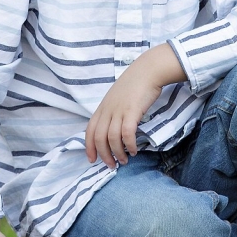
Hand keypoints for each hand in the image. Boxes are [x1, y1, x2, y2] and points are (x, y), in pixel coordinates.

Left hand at [86, 43, 186, 169]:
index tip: (92, 160)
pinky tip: (133, 150)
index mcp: (102, 108)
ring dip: (117, 153)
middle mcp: (108, 110)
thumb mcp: (117, 98)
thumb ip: (112, 112)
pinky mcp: (132, 111)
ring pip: (112, 138)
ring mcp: (119, 110)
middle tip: (111, 165)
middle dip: (103, 155)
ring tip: (124, 160)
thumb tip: (112, 130)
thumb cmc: (135, 85)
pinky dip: (129, 145)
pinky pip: (127, 133)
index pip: (89, 131)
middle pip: (99, 138)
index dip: (89, 147)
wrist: (147, 70)